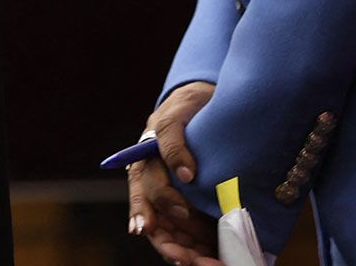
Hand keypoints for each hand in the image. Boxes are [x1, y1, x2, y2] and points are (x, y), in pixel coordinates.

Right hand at [129, 79, 218, 263]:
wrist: (209, 105)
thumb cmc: (188, 106)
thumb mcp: (177, 115)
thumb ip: (173, 141)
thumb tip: (185, 174)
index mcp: (144, 165)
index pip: (147, 194)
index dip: (161, 208)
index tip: (184, 213)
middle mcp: (154, 186)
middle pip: (157, 223)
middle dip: (171, 245)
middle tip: (188, 261)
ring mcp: (173, 199)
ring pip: (172, 234)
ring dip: (186, 253)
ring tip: (205, 264)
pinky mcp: (192, 206)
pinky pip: (190, 234)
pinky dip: (199, 248)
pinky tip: (212, 259)